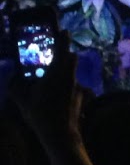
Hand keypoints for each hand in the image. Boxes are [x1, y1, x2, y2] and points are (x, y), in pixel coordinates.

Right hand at [11, 34, 81, 148]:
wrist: (61, 134)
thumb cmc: (40, 115)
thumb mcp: (23, 101)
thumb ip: (16, 87)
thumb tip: (12, 78)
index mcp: (56, 74)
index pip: (62, 50)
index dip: (63, 39)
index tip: (64, 31)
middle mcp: (69, 77)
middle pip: (71, 59)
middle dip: (64, 54)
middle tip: (56, 55)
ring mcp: (77, 86)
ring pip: (73, 72)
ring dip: (65, 71)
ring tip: (53, 79)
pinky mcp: (82, 96)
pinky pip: (75, 86)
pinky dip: (68, 86)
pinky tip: (60, 97)